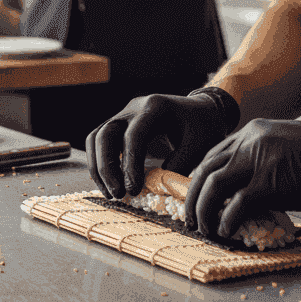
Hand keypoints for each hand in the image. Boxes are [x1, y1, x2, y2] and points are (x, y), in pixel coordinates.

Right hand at [86, 89, 237, 199]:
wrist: (202, 110)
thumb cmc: (203, 126)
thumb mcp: (200, 145)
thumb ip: (180, 165)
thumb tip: (157, 189)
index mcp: (156, 107)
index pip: (134, 136)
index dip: (130, 164)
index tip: (134, 190)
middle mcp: (134, 107)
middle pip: (106, 134)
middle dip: (107, 168)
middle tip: (118, 194)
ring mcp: (124, 114)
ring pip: (97, 137)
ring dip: (99, 167)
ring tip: (111, 194)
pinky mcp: (120, 123)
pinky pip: (100, 140)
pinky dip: (100, 162)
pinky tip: (110, 183)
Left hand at [183, 113, 300, 237]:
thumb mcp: (290, 147)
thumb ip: (267, 160)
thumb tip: (253, 186)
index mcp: (254, 131)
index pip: (214, 154)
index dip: (202, 179)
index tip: (199, 198)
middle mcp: (250, 141)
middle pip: (205, 169)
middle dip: (193, 196)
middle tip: (191, 218)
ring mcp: (258, 160)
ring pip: (212, 186)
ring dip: (203, 211)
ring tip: (205, 229)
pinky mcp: (270, 182)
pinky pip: (236, 205)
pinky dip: (227, 221)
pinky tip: (228, 232)